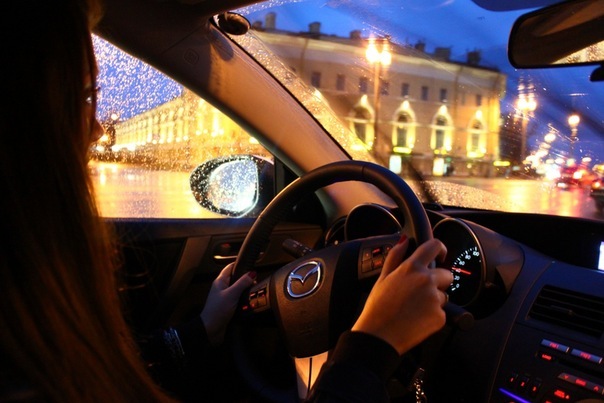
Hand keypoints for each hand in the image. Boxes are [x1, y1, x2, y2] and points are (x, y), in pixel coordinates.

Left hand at [200, 264, 255, 345]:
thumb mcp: (231, 294)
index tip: (251, 266)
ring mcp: (226, 298)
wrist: (210, 329)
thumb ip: (242, 283)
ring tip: (256, 292)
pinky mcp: (229, 307)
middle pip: (237, 279)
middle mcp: (223, 288)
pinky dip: (245, 301)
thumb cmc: (217, 310)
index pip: (230, 267)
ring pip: (239, 290)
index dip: (240, 265)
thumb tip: (252, 273)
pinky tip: (251, 302)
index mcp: (220, 281)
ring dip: (246, 291)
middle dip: (246, 280)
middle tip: (256, 282)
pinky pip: (239, 300)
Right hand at [352, 236, 452, 354]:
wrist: (379, 336)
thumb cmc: (377, 308)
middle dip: (437, 281)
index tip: (440, 254)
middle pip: (446, 274)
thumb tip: (403, 241)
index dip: (439, 248)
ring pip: (443, 295)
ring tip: (414, 309)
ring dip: (434, 300)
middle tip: (419, 293)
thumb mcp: (382, 278)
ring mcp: (435, 299)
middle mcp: (426, 280)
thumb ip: (395, 256)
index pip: (434, 246)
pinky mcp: (440, 317)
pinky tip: (417, 320)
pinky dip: (432, 316)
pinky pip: (441, 313)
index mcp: (412, 268)